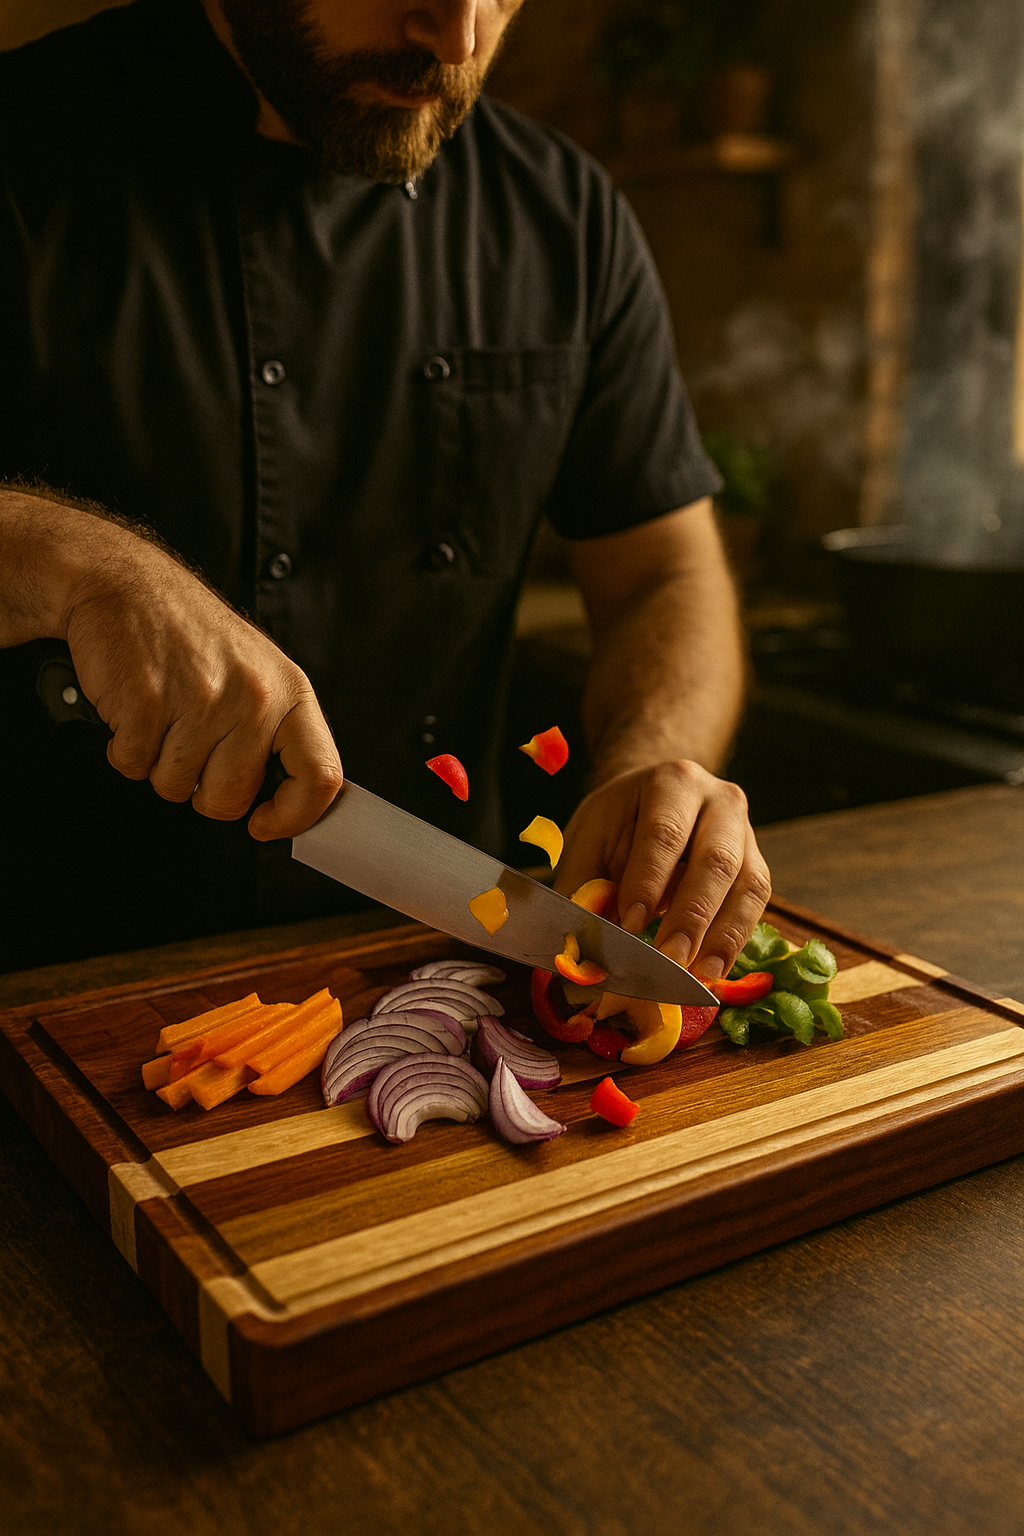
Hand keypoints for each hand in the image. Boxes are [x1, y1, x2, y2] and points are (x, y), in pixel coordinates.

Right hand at [59, 517, 341, 838]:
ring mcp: (201, 701)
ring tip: (164, 714)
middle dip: (203, 788)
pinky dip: (125, 747)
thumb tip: (288, 801)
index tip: (267, 823)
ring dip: (159, 762)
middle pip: (231, 798)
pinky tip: (137, 708)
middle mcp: (254, 697)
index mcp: (290, 692)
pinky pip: (133, 766)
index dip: (294, 816)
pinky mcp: (147, 704)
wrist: (127, 584)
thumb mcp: (259, 673)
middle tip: (191, 744)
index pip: (321, 777)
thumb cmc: (191, 635)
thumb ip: (277, 734)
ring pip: (176, 787)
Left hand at [553, 760, 770, 978]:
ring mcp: (746, 833)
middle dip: (693, 914)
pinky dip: (735, 940)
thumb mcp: (589, 840)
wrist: (652, 801)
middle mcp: (720, 800)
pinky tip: (714, 969)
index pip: (665, 833)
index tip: (631, 923)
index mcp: (672, 782)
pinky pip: (756, 904)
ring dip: (725, 935)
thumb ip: (584, 886)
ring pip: (749, 884)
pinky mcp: (756, 865)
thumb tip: (582, 942)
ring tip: (700, 975)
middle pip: (717, 860)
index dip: (649, 881)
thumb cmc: (617, 823)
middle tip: (670, 957)